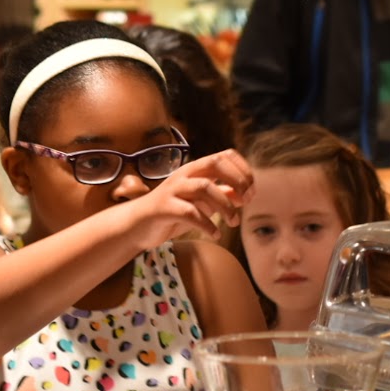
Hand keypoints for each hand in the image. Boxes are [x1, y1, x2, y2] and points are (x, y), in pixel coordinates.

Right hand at [126, 149, 253, 243]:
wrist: (138, 227)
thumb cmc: (173, 213)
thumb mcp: (201, 203)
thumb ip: (221, 196)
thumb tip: (244, 194)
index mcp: (195, 170)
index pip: (224, 156)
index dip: (243, 170)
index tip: (251, 191)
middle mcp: (184, 175)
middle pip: (215, 163)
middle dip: (237, 180)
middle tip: (246, 201)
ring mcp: (172, 190)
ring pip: (204, 187)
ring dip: (225, 206)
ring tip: (233, 222)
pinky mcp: (163, 208)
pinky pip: (190, 213)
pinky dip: (207, 225)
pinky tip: (216, 234)